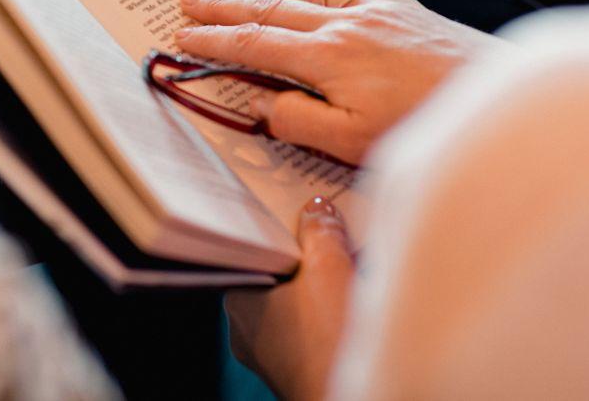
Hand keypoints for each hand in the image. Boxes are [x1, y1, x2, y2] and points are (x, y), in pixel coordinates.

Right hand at [175, 0, 507, 164]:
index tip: (185, 37)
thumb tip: (261, 104)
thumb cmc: (427, 123)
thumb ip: (299, 121)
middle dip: (225, 6)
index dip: (215, 41)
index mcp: (328, 56)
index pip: (254, 44)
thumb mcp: (355, 142)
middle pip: (270, 10)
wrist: (495, 90)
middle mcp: (344, 24)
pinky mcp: (395, 10)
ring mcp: (371, 11)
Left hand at [226, 196, 352, 400]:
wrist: (347, 397)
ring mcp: (270, 352)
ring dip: (319, 281)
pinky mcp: (296, 368)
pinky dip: (326, 309)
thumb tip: (318, 210)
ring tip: (345, 259)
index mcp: (238, 297)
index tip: (296, 207)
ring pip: (293, 301)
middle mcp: (245, 327)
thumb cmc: (327, 340)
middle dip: (304, 252)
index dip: (276, 226)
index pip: (251, 249)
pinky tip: (350, 297)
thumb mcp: (328, 266)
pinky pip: (308, 326)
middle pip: (276, 273)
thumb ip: (320, 231)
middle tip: (327, 227)